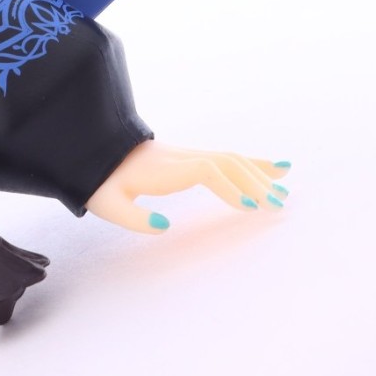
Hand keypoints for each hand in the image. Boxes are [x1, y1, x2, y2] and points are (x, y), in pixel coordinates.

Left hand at [84, 140, 289, 232]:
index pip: (204, 170)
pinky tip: (274, 167)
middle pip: (225, 161)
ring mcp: (185, 154)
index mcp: (161, 170)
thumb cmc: (99, 182)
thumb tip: (165, 226)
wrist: (91, 149)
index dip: (229, 186)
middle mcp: (178, 158)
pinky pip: (225, 157)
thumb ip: (133, 218)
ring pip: (229, 157)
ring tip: (285, 189)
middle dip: (254, 183)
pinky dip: (251, 163)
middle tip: (279, 205)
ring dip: (258, 173)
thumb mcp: (107, 204)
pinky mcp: (187, 156)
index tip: (250, 207)